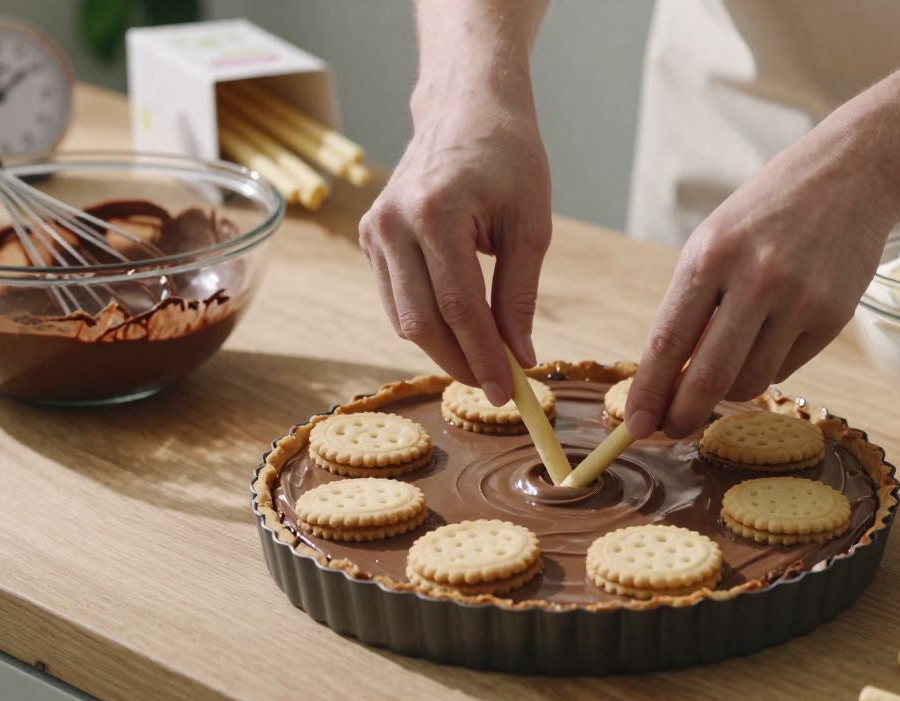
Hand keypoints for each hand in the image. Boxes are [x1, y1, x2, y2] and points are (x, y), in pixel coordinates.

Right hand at [359, 91, 550, 405]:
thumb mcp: (530, 224)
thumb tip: (520, 356)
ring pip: (402, 317)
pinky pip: (396, 297)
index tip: (507, 392)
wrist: (465, 108)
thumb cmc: (508, 158)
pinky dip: (426, 321)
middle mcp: (393, 223)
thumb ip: (520, 294)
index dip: (483, 357)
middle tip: (497, 388)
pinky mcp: (369, 236)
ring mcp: (374, 230)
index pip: (459, 307)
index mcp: (436, 213)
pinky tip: (459, 331)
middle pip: (421, 321)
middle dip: (461, 362)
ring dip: (443, 348)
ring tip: (483, 364)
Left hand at [625, 133, 899, 438]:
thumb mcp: (714, 242)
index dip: (648, 392)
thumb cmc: (767, 212)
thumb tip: (671, 379)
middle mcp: (755, 279)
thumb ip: (692, 306)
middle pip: (709, 377)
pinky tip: (769, 338)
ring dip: (730, 390)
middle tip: (673, 430)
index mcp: (709, 257)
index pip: (667, 342)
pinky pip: (787, 369)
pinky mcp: (833, 316)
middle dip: (684, 415)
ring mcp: (799, 300)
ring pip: (750, 382)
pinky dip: (768, 367)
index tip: (635, 426)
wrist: (849, 175)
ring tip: (728, 364)